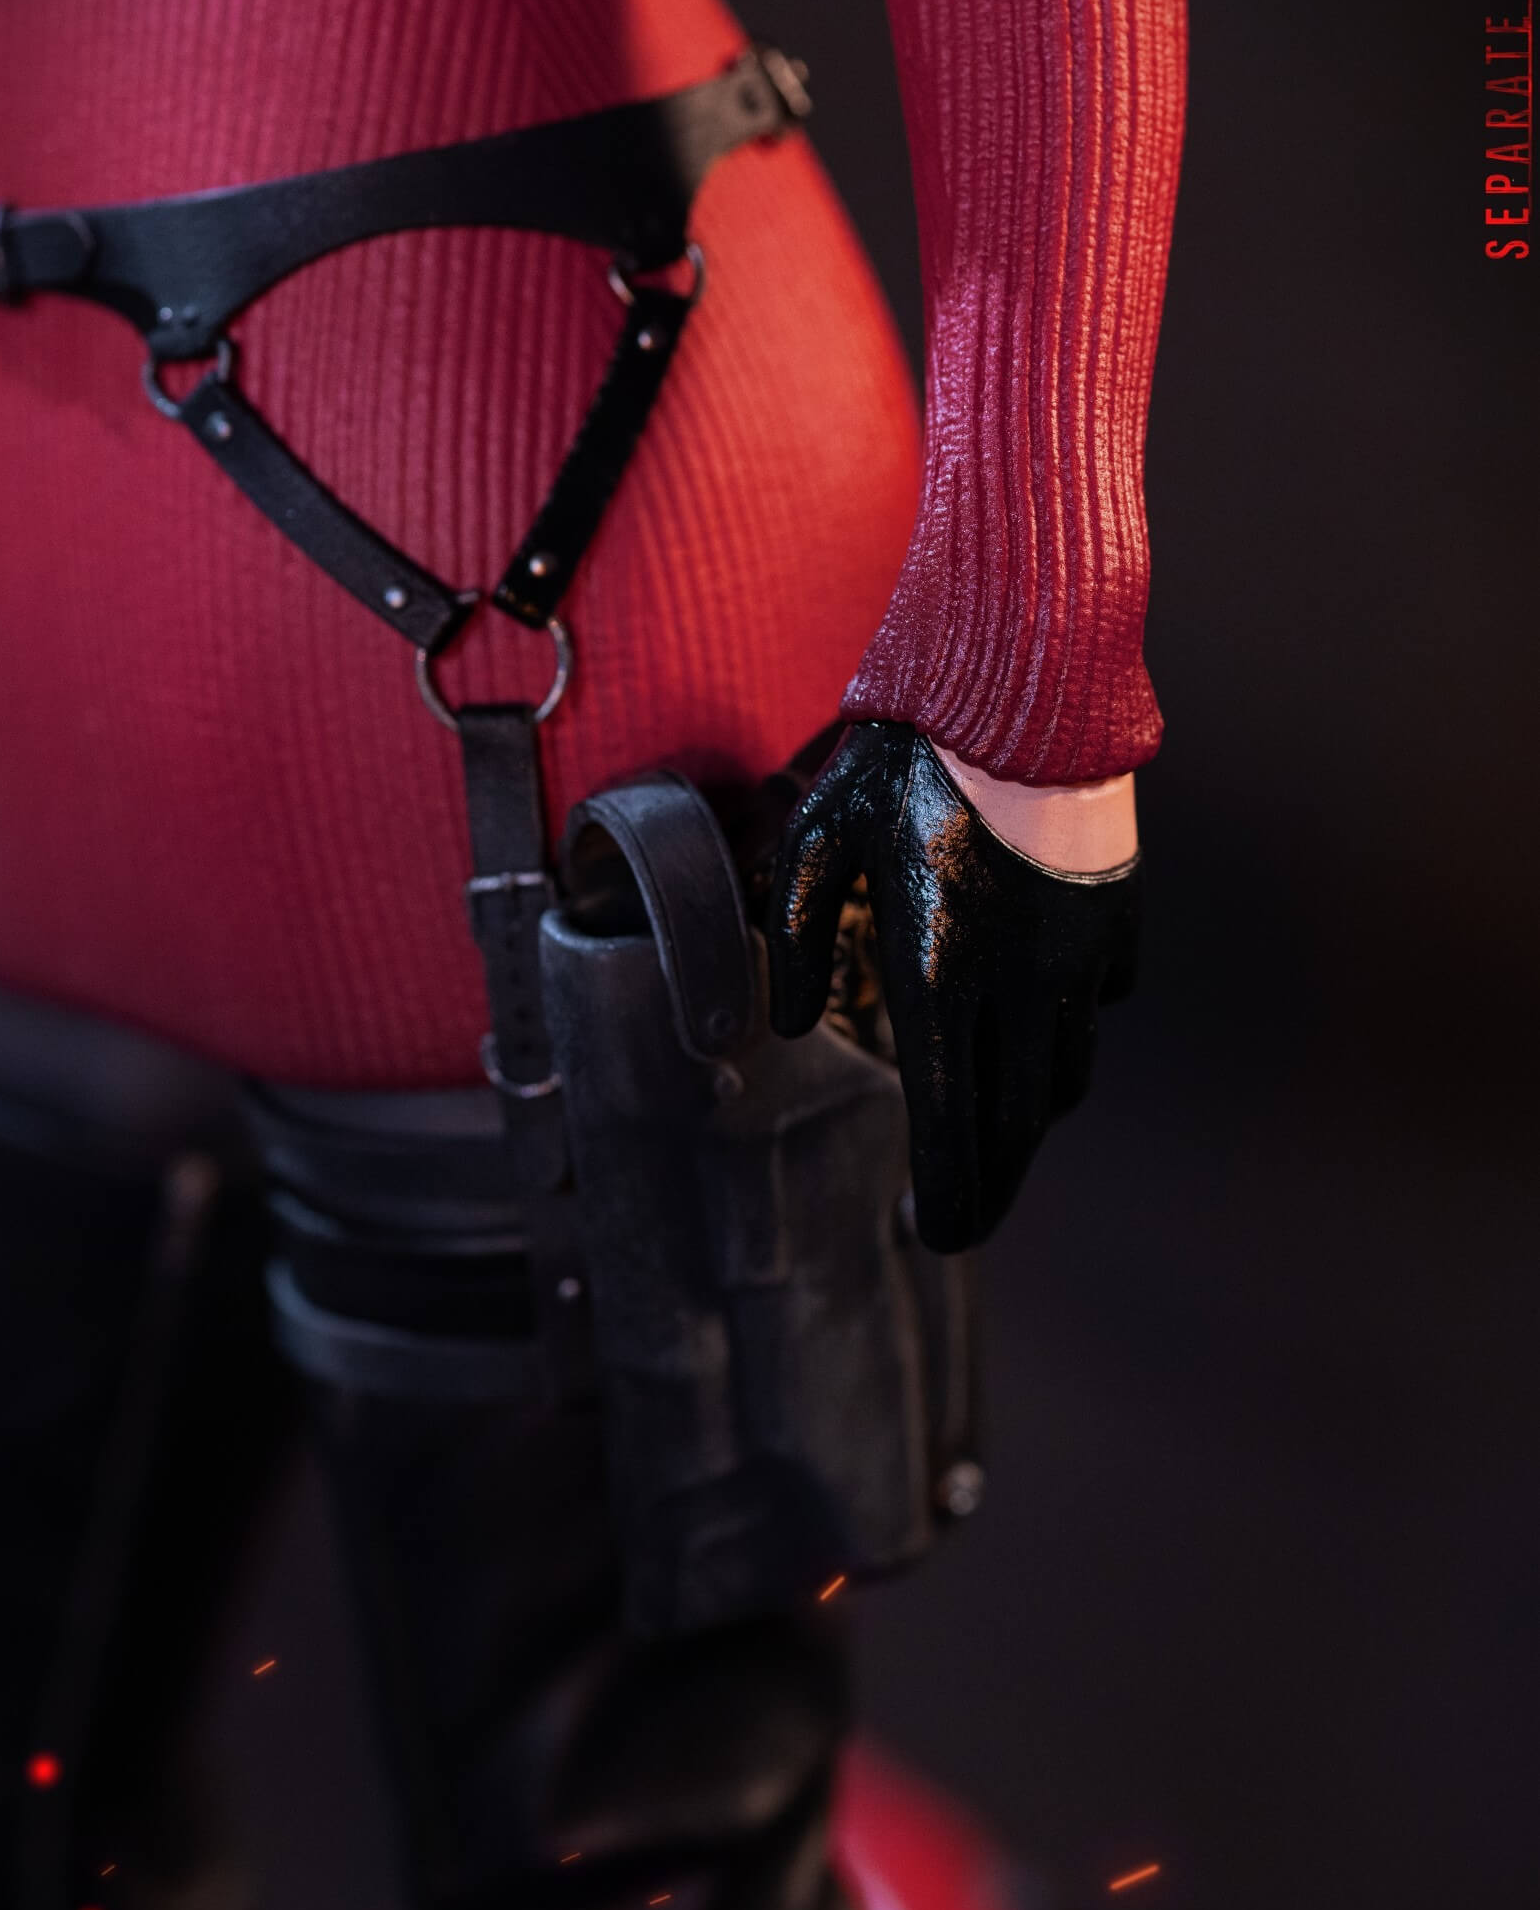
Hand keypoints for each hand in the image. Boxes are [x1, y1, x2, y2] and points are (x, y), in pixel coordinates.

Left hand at [766, 721, 1140, 1250]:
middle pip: (1018, 1127)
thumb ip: (796, 939)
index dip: (950, 1195)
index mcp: (938, 971)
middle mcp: (1017, 980)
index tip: (935, 1233)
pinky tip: (1032, 1021)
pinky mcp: (1113, 917)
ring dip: (1026, 1115)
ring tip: (990, 1126)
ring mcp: (1077, 953)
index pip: (951, 1123)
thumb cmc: (907, 756)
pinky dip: (1064, 1034)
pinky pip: (1097, 1006)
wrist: (1022, 676)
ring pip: (1064, 1075)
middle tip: (961, 1220)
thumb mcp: (817, 839)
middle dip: (991, 1188)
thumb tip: (799, 1022)